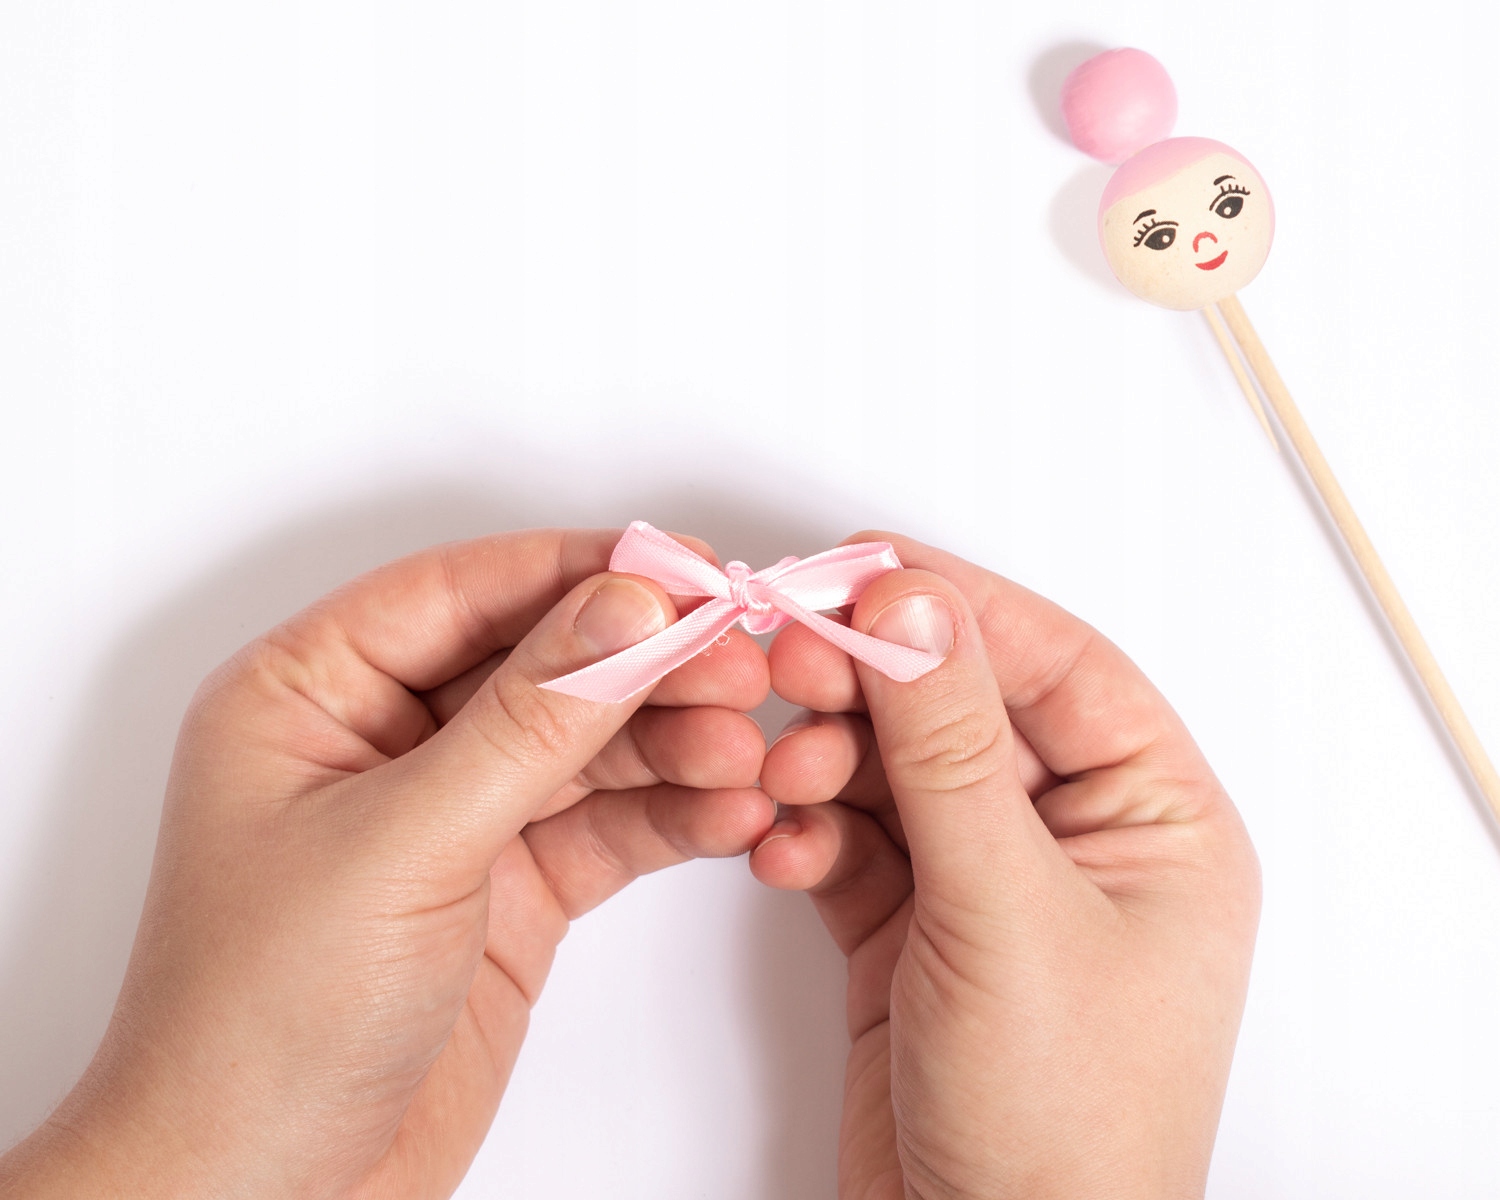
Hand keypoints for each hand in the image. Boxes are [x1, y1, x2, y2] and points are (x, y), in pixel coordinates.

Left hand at [1, 529, 773, 1199]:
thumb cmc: (259, 1026)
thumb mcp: (402, 844)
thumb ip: (527, 721)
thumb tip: (625, 607)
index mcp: (310, 692)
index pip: (465, 589)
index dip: (583, 571)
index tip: (686, 569)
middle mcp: (382, 737)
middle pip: (539, 658)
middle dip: (645, 660)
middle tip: (740, 660)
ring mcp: (451, 814)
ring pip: (584, 739)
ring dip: (673, 740)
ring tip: (748, 751)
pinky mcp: (508, 885)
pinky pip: (605, 821)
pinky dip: (671, 814)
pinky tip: (730, 812)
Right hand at [751, 533, 1259, 1198]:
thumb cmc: (1063, 1130)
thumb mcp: (1007, 912)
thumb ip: (948, 750)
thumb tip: (914, 607)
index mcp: (1156, 820)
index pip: (1055, 664)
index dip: (956, 607)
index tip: (862, 566)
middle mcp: (1076, 842)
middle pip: (960, 709)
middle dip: (871, 684)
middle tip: (790, 651)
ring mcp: (988, 886)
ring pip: (893, 772)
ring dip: (825, 762)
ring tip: (778, 773)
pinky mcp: (914, 931)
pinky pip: (852, 843)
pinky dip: (806, 836)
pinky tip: (778, 850)